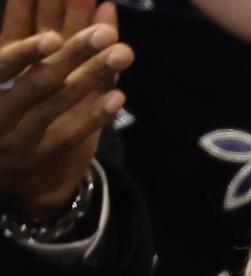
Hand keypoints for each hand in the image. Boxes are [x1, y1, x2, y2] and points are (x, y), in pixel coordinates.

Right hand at [0, 0, 130, 216]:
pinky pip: (69, 135)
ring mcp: (19, 135)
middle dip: (74, 55)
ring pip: (58, 103)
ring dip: (92, 76)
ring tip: (123, 52)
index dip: (26, 52)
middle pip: (40, 82)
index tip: (54, 38)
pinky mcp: (38, 155)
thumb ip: (12, 54)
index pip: (3, 64)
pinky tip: (118, 96)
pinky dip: (94, 116)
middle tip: (106, 33)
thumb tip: (52, 30)